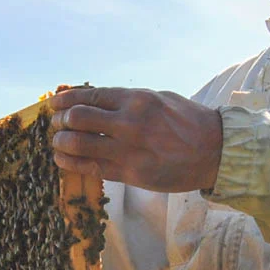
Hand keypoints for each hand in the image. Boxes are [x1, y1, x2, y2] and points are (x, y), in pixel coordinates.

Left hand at [49, 87, 221, 192]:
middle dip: (60, 121)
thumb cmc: (188, 122)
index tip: (53, 104)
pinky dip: (72, 162)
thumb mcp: (159, 99)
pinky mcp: (131, 173)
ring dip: (61, 142)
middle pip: (78, 118)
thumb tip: (93, 98)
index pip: (89, 96)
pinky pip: (92, 167)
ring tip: (57, 143)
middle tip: (56, 124)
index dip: (65, 100)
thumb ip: (127, 100)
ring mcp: (129, 149)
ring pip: (79, 143)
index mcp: (137, 100)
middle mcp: (130, 122)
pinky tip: (63, 160)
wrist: (216, 152)